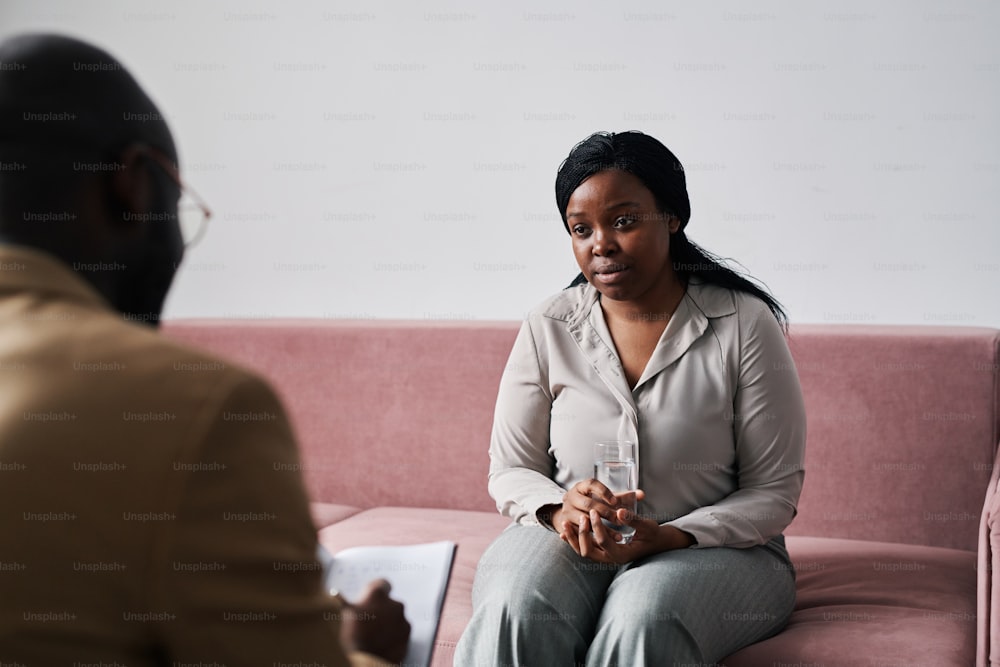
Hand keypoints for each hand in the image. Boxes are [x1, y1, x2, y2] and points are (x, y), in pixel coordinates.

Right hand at [339, 578, 409, 664]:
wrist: (363, 660)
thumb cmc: (351, 635)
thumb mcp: (346, 614)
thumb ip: (353, 603)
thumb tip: (346, 598)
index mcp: (378, 594)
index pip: (384, 585)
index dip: (378, 592)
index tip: (373, 600)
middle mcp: (394, 604)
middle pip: (391, 604)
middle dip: (383, 611)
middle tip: (371, 623)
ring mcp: (403, 621)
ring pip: (397, 620)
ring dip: (389, 625)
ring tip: (375, 637)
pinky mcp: (407, 637)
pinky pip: (400, 634)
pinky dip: (394, 638)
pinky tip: (382, 644)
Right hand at [547, 479, 627, 534]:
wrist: (571, 509)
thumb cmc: (593, 502)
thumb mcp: (606, 498)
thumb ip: (624, 497)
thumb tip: (642, 494)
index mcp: (582, 485)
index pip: (592, 484)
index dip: (604, 492)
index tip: (616, 501)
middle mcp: (571, 496)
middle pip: (589, 503)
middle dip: (606, 513)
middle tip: (620, 521)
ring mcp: (566, 510)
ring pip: (585, 520)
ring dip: (602, 529)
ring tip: (619, 536)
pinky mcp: (567, 524)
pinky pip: (581, 533)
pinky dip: (594, 538)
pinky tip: (608, 542)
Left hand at [560, 505, 694, 564]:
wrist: (657, 543)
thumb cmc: (653, 534)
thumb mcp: (647, 526)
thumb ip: (633, 520)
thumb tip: (620, 512)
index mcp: (622, 554)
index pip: (603, 542)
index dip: (597, 526)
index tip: (594, 511)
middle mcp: (611, 559)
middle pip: (588, 552)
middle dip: (582, 534)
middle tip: (582, 517)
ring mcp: (605, 557)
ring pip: (582, 552)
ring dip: (573, 538)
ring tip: (565, 523)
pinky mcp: (602, 552)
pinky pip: (584, 548)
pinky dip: (573, 540)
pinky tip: (564, 531)